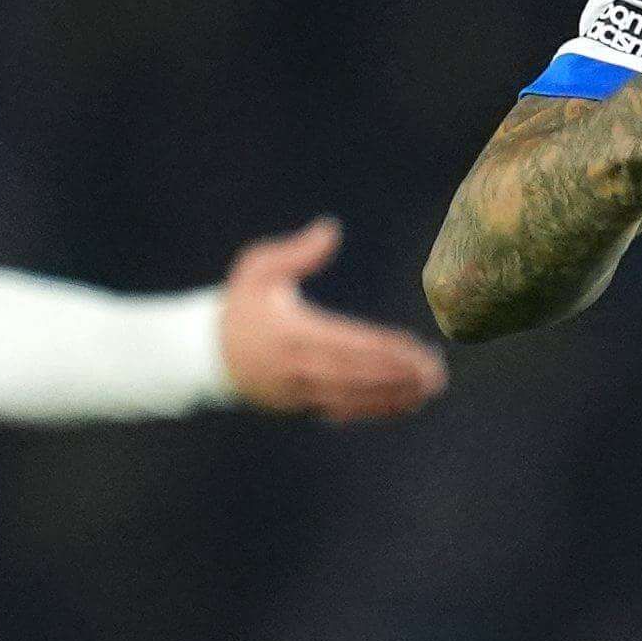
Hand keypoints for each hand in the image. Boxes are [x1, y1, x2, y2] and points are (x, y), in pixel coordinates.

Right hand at [214, 217, 448, 421]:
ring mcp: (299, 391)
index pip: (348, 344)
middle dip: (398, 377)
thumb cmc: (238, 306)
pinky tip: (404, 404)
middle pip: (357, 376)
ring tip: (428, 391)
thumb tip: (331, 228)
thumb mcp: (256, 269)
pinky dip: (374, 409)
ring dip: (393, 397)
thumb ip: (296, 252)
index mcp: (293, 333)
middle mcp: (298, 367)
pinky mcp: (300, 406)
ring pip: (354, 399)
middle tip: (435, 375)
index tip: (417, 349)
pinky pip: (344, 411)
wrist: (205, 355)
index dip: (384, 349)